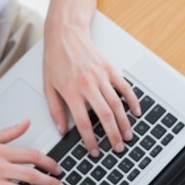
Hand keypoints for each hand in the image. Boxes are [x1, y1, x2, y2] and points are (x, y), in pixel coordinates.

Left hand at [43, 29, 140, 156]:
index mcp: (71, 91)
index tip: (95, 150)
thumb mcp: (48, 86)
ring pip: (117, 104)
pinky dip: (132, 100)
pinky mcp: (109, 69)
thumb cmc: (55, 58)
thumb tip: (61, 129)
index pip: (83, 123)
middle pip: (105, 115)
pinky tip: (136, 111)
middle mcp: (88, 85)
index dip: (90, 140)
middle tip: (118, 148)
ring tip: (128, 136)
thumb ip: (55, 110)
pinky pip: (124, 87)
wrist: (65, 34)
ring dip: (124, 122)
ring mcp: (101, 76)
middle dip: (113, 135)